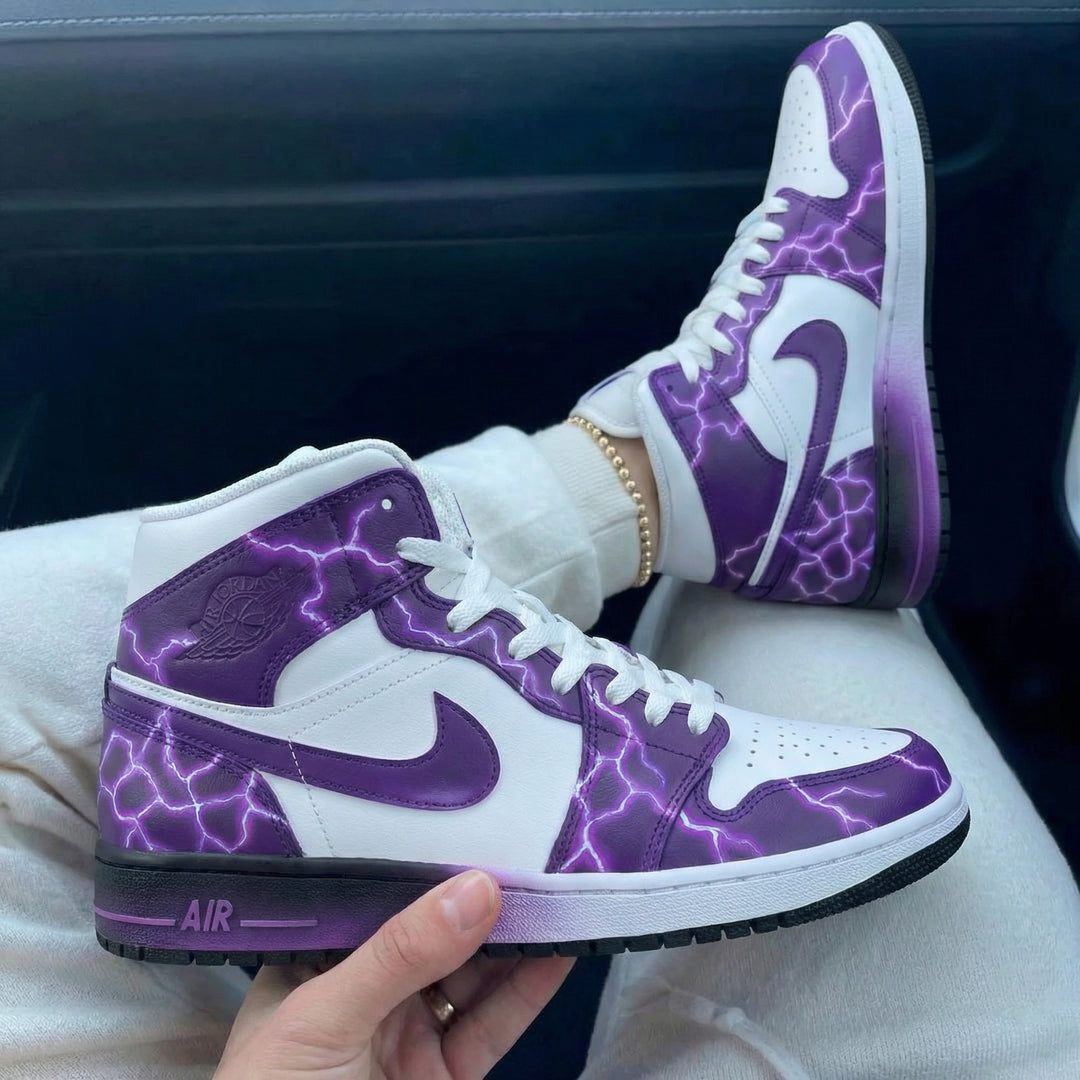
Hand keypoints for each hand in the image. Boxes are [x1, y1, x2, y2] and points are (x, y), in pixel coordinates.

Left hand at [214, 870, 573, 1078]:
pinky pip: (494, 1024)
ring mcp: (408, 1034)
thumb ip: (398, 954)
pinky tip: (562, 948)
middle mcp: (366, 990)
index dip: (427, 861)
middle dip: (483, 896)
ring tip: (563, 886)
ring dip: (518, 936)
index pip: (377, 898)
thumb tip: (479, 887)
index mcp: (316, 962)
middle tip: (540, 848)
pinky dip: (530, 988)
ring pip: (473, 973)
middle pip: (434, 931)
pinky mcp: (447, 1076)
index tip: (481, 821)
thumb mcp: (322, 1017)